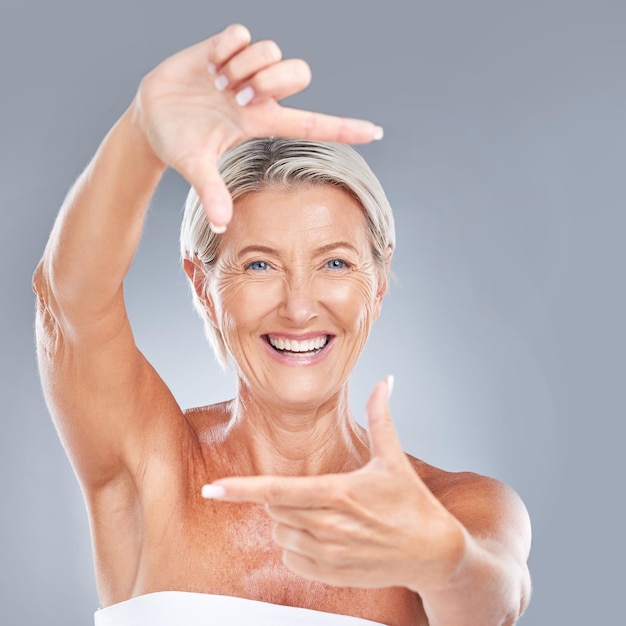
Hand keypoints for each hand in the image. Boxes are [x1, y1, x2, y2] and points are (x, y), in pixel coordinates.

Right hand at [133, 24, 382, 229]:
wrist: (149, 119)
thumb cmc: (179, 144)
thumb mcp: (195, 167)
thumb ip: (211, 191)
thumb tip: (221, 223)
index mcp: (260, 123)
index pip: (312, 124)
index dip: (344, 128)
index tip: (377, 133)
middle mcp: (259, 95)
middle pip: (300, 73)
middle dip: (275, 81)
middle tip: (241, 98)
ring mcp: (242, 69)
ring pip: (272, 50)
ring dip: (245, 67)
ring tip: (218, 84)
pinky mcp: (223, 47)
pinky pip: (241, 34)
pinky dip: (226, 48)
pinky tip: (209, 65)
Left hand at [202, 377, 465, 590]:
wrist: (433, 553)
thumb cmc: (412, 503)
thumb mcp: (393, 458)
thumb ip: (381, 416)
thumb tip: (385, 380)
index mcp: (337, 493)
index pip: (276, 491)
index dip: (239, 489)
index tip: (211, 489)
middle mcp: (328, 526)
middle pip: (274, 510)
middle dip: (281, 498)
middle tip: (314, 491)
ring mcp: (329, 555)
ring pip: (281, 535)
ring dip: (289, 522)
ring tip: (324, 515)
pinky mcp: (331, 575)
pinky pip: (292, 560)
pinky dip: (297, 547)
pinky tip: (324, 538)